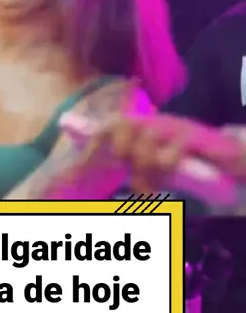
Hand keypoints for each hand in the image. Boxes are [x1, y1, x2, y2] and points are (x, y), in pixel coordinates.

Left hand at [61, 112, 245, 192]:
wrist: (228, 157)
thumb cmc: (191, 163)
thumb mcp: (158, 167)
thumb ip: (136, 169)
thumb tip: (113, 181)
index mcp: (145, 129)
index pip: (113, 124)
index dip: (96, 138)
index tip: (85, 160)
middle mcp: (158, 123)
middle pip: (125, 123)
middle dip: (120, 149)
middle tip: (126, 173)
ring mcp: (176, 128)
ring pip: (147, 136)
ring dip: (143, 166)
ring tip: (148, 189)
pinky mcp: (196, 137)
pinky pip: (173, 147)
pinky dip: (167, 162)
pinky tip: (170, 172)